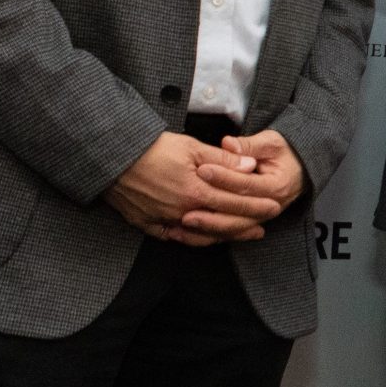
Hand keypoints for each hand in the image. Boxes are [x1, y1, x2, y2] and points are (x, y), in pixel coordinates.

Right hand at [106, 132, 283, 245]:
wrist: (112, 157)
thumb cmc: (151, 148)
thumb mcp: (190, 147)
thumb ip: (223, 160)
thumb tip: (250, 166)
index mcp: (195, 192)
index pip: (234, 203)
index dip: (256, 207)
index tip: (273, 208)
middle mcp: (182, 211)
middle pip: (221, 224)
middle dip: (246, 226)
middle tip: (263, 227)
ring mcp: (164, 221)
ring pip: (201, 235)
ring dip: (223, 236)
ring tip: (241, 235)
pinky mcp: (147, 224)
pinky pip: (176, 238)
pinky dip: (193, 239)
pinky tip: (205, 237)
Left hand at [188, 130, 305, 241]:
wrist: (300, 170)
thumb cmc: (285, 153)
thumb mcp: (271, 142)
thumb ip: (249, 145)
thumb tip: (228, 144)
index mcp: (277, 186)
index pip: (246, 184)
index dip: (224, 178)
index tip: (202, 169)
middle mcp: (271, 207)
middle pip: (239, 213)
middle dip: (212, 210)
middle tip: (187, 203)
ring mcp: (262, 218)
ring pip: (233, 228)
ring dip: (208, 228)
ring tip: (184, 222)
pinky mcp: (252, 223)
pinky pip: (230, 234)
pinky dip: (210, 236)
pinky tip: (190, 234)